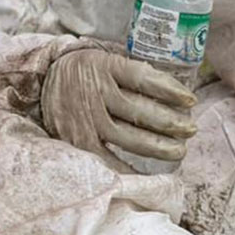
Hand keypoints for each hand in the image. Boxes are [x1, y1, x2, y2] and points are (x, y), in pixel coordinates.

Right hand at [40, 48, 196, 166]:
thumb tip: (173, 90)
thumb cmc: (85, 70)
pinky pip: (107, 159)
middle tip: (191, 129)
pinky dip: (129, 169)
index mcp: (105, 66)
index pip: (143, 78)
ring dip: (158, 147)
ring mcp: (87, 118)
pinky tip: (149, 175)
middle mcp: (96, 92)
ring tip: (179, 151)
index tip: (191, 100)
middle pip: (140, 111)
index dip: (170, 90)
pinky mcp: (78, 140)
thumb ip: (132, 72)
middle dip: (171, 123)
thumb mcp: (105, 58)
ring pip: (128, 137)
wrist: (43, 79)